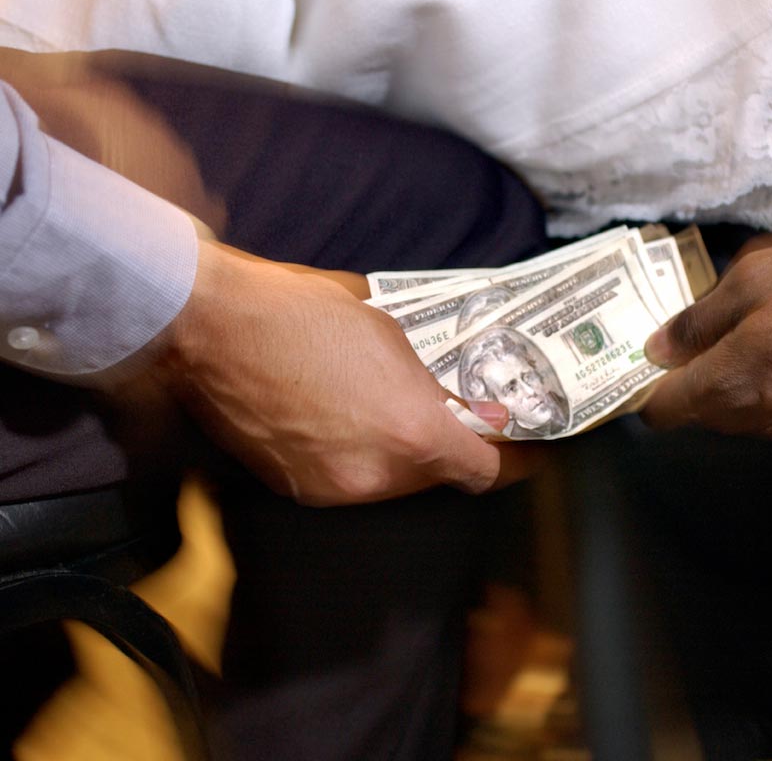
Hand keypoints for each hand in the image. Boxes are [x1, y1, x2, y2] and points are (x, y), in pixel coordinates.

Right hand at [158, 241, 530, 505]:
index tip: (527, 450)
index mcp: (413, 435)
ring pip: (390, 483)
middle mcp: (376, 477)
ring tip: (387, 411)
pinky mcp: (293, 488)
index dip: (512, 461)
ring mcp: (331, 488)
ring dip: (401, 455)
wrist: (213, 326)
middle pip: (437, 479)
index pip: (484, 471)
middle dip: (450, 450)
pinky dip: (356, 458)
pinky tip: (344, 419)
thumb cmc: (304, 314)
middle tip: (454, 418)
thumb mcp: (390, 335)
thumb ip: (434, 383)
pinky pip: (346, 480)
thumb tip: (465, 407)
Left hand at [641, 215, 771, 448]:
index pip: (663, 411)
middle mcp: (759, 423)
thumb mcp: (756, 275)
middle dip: (702, 381)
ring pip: (753, 417)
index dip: (651, 388)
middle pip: (707, 414)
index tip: (654, 364)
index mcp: (728, 385)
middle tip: (718, 335)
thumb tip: (658, 349)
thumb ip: (700, 319)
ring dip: (751, 386)